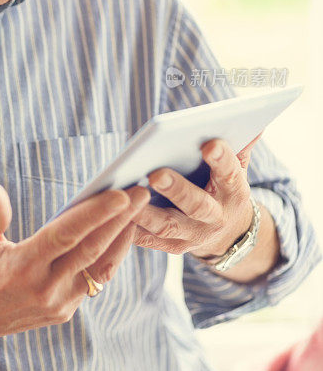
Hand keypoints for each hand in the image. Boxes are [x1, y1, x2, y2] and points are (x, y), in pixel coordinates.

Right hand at [0, 182, 149, 349]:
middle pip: (92, 249)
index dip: (95, 214)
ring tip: (139, 210)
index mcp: (21, 267)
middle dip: (121, 220)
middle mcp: (44, 288)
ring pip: (101, 267)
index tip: (120, 194)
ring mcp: (58, 303)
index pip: (65, 235)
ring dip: (123, 238)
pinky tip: (121, 234)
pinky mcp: (64, 311)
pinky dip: (111, 256)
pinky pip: (95, 280)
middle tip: (141, 193)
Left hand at [133, 135, 260, 257]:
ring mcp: (193, 235)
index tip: (209, 144)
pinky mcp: (172, 247)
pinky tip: (114, 213)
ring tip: (126, 193)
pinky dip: (130, 228)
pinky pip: (148, 239)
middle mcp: (215, 217)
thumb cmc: (224, 189)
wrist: (227, 235)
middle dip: (176, 189)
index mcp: (234, 193)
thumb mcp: (237, 169)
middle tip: (156, 174)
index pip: (229, 174)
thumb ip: (240, 147)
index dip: (221, 159)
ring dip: (145, 212)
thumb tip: (256, 123)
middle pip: (196, 205)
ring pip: (167, 226)